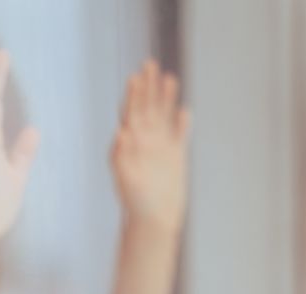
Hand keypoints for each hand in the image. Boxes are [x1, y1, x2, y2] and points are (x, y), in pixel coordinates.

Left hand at [111, 59, 189, 233]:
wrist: (153, 219)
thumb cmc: (135, 201)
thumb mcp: (125, 177)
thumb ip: (122, 155)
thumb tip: (121, 131)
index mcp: (129, 143)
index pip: (130, 112)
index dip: (133, 94)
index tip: (136, 76)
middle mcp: (144, 141)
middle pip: (146, 108)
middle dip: (148, 86)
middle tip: (150, 63)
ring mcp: (160, 147)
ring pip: (164, 116)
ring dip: (166, 98)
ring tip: (169, 78)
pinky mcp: (176, 156)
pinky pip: (179, 135)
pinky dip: (181, 123)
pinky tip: (184, 112)